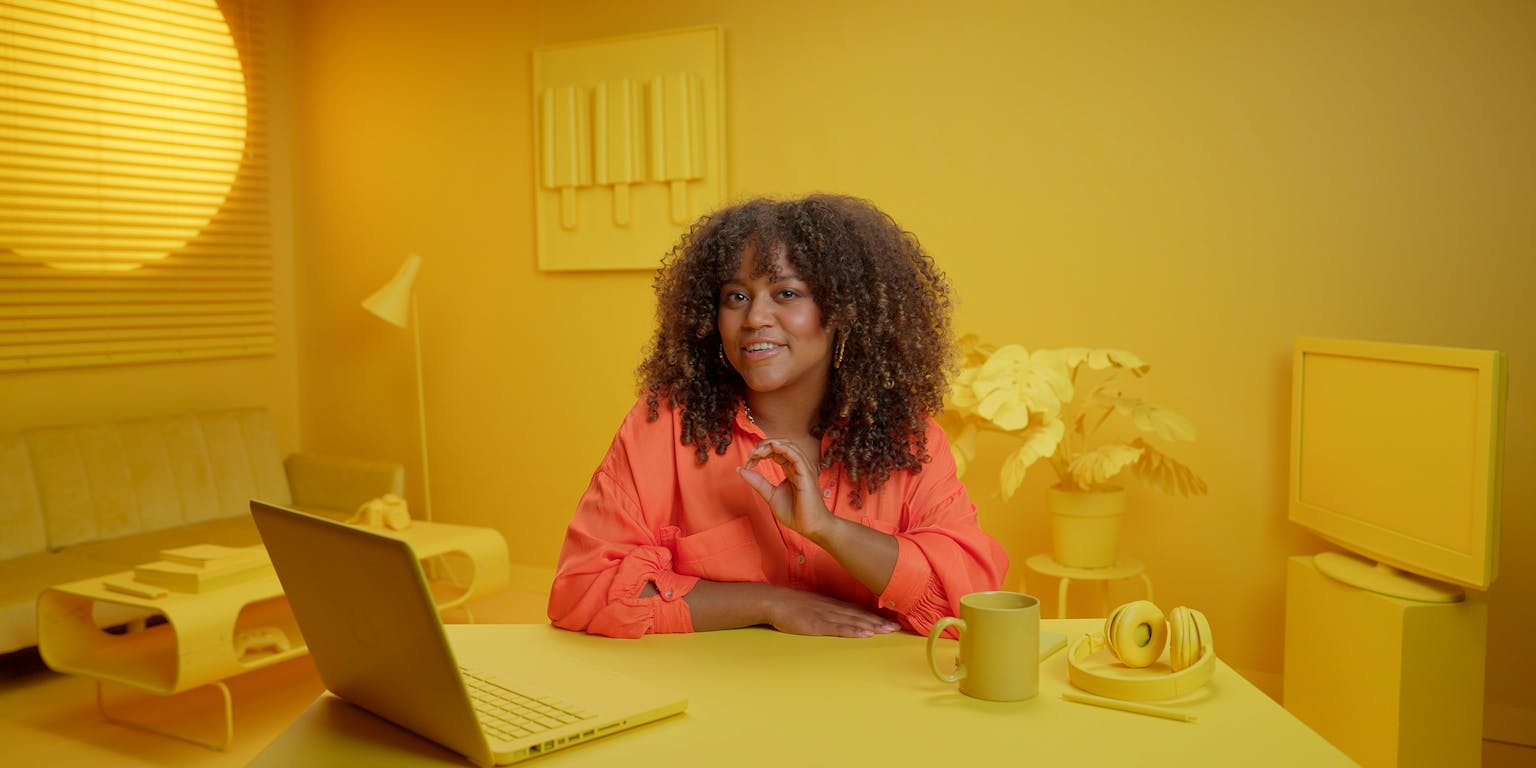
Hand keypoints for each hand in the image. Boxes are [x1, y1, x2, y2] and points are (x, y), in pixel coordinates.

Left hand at [737, 438, 832, 536]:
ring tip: (757, 452)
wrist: (810, 527)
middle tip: (751, 455)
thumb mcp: (771, 495)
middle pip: (781, 445)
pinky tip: (772, 447)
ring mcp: (804, 468)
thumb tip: (741, 469)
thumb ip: (758, 482)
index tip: (748, 462)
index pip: (775, 452)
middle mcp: (798, 466)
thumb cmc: (795, 514)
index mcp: (791, 469)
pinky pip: (796, 455)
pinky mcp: (806, 473)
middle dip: (764, 446)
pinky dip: (783, 448)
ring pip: (788, 446)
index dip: (760, 453)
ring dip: (770, 445)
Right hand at [764, 586, 900, 637]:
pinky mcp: (817, 625)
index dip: (875, 616)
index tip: (891, 620)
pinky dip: (854, 631)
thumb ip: (827, 610)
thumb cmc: (791, 604)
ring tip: (889, 631)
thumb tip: (840, 616)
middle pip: (860, 616)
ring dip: (872, 626)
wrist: (773, 601)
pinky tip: (866, 634)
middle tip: (898, 628)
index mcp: (832, 604)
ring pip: (854, 621)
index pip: (858, 610)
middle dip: (880, 622)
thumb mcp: (813, 604)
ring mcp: (826, 616)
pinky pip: (839, 628)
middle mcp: (833, 608)